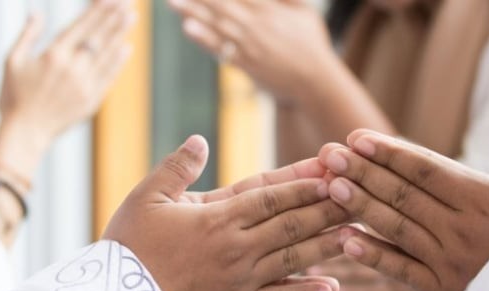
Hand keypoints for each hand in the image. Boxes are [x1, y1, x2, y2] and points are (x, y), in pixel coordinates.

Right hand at [0, 0, 133, 181]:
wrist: (25, 133)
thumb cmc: (14, 97)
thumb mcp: (12, 61)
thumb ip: (27, 35)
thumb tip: (37, 12)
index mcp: (53, 55)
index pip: (80, 27)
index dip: (96, 11)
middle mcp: (72, 68)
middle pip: (98, 38)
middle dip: (113, 18)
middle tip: (128, 4)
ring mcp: (85, 85)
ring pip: (107, 55)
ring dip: (120, 34)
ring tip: (131, 18)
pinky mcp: (92, 100)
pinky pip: (109, 77)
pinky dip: (119, 62)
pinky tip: (127, 48)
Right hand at [104, 135, 352, 290]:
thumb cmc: (127, 249)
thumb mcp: (145, 198)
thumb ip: (176, 167)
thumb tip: (200, 140)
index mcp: (216, 218)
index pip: (271, 197)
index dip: (305, 184)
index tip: (333, 174)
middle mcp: (236, 248)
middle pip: (292, 225)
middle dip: (328, 209)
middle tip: (361, 197)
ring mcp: (241, 281)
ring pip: (294, 260)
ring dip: (328, 246)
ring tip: (358, 233)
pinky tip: (333, 288)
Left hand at [168, 0, 336, 102]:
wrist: (316, 83)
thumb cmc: (313, 47)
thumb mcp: (306, 14)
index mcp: (271, 9)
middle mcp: (258, 24)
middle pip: (222, 3)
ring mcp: (251, 44)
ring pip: (217, 23)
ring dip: (193, 11)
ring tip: (172, 2)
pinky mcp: (247, 63)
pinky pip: (221, 48)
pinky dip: (204, 38)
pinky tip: (188, 27)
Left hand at [319, 104, 488, 290]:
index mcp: (483, 201)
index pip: (426, 171)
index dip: (390, 153)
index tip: (357, 137)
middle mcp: (458, 230)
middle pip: (402, 195)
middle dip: (363, 172)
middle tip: (328, 155)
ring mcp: (447, 262)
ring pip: (396, 228)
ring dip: (361, 206)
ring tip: (330, 186)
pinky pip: (402, 271)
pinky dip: (373, 256)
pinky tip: (345, 241)